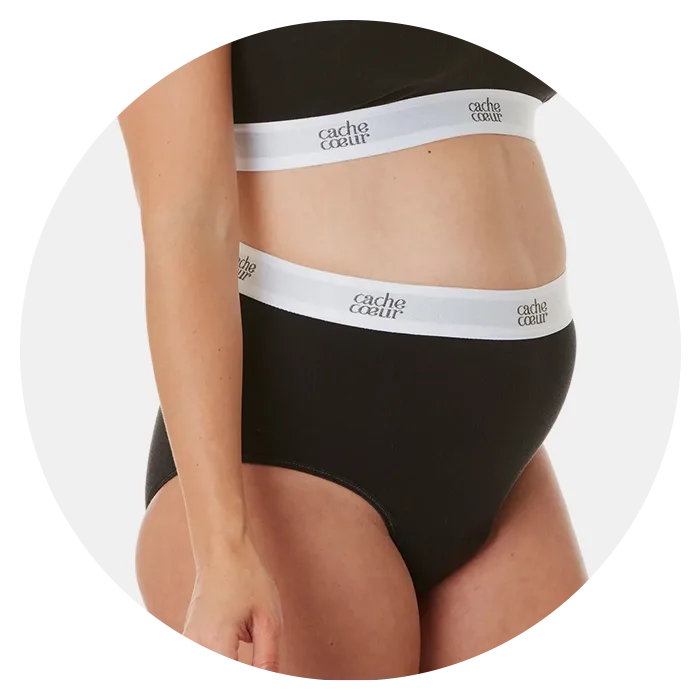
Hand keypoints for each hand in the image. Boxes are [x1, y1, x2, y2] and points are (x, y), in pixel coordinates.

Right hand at [180, 536, 282, 676]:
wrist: (221, 553)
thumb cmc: (245, 578)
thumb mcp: (268, 618)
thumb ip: (268, 658)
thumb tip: (270, 684)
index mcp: (215, 643)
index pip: (230, 683)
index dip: (252, 685)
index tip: (266, 677)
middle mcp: (194, 647)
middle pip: (216, 680)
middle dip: (240, 680)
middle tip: (260, 671)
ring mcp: (187, 645)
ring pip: (208, 672)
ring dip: (229, 673)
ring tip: (249, 661)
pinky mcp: (187, 642)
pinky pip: (202, 663)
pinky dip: (220, 664)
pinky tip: (234, 658)